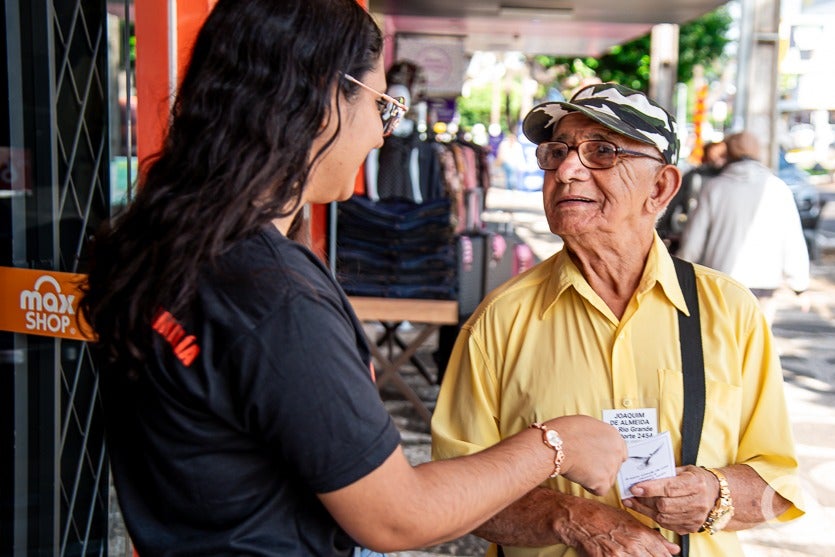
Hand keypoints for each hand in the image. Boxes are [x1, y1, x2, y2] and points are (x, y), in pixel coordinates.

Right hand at [546, 415, 627, 495]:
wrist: (557, 445)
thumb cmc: (565, 431)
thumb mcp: (588, 424)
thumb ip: (598, 435)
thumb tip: (595, 441)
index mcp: (614, 436)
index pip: (620, 451)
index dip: (607, 456)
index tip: (598, 457)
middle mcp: (617, 452)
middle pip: (614, 466)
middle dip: (601, 467)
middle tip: (585, 463)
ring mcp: (612, 468)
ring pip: (607, 479)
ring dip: (595, 477)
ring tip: (579, 468)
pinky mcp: (603, 482)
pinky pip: (599, 490)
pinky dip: (590, 486)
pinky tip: (579, 476)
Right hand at [559, 497, 679, 556]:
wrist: (576, 518)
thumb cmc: (601, 516)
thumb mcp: (629, 520)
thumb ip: (653, 537)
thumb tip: (674, 548)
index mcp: (641, 534)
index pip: (663, 555)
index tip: (663, 556)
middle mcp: (633, 546)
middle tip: (638, 552)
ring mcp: (619, 556)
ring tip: (626, 552)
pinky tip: (619, 554)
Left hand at [624, 465, 716, 533]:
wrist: (717, 495)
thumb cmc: (696, 479)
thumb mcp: (684, 470)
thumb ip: (666, 473)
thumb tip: (642, 475)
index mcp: (696, 484)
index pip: (669, 488)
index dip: (650, 489)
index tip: (634, 488)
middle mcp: (698, 502)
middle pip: (664, 505)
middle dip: (645, 500)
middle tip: (631, 494)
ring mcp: (696, 517)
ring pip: (663, 517)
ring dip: (645, 509)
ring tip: (633, 501)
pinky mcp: (691, 527)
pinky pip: (667, 525)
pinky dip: (654, 517)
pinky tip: (646, 509)